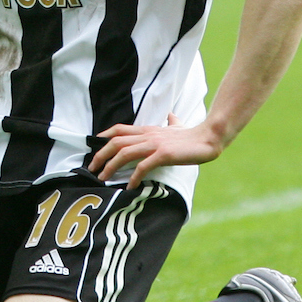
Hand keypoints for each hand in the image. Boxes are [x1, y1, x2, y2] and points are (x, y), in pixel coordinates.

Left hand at [88, 114, 224, 188]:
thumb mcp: (178, 126)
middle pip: (116, 142)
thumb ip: (171, 122)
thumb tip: (171, 115)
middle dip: (101, 155)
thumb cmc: (193, 134)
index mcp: (149, 130)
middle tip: (93, 169)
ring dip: (111, 166)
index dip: (105, 136)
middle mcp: (148, 135)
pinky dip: (134, 177)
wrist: (209, 138)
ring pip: (125, 153)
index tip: (95, 145)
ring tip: (104, 178)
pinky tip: (130, 186)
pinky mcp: (164, 154)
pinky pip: (143, 166)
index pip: (120, 129)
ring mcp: (155, 144)